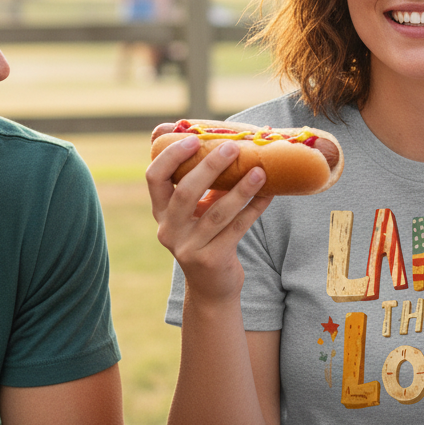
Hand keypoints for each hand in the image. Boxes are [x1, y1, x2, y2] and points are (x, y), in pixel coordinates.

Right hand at [146, 130, 271, 304]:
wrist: (212, 286)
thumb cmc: (207, 236)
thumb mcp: (197, 211)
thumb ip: (204, 182)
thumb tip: (227, 140)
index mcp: (161, 211)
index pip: (154, 177)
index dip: (171, 156)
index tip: (193, 138)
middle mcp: (169, 229)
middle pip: (185, 191)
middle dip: (209, 166)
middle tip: (232, 147)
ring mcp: (188, 246)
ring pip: (216, 213)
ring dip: (240, 189)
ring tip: (260, 171)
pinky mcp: (211, 259)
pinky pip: (237, 228)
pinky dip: (254, 208)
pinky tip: (268, 193)